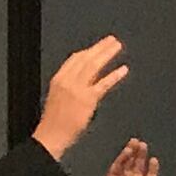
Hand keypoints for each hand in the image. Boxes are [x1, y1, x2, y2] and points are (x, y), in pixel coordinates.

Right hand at [34, 35, 129, 161]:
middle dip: (100, 48)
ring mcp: (77, 89)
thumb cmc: (55, 122)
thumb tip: (86, 80)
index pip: (75, 59)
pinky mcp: (87, 100)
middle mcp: (67, 80)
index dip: (88, 51)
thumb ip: (71, 87)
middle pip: (86, 59)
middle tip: (113, 40)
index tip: (98, 46)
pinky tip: (123, 69)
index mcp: (58, 79)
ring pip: (94, 66)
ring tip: (118, 47)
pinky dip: (114, 75)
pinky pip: (103, 84)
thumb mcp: (59, 98)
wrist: (51, 135)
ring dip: (107, 54)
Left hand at [100, 138, 158, 175]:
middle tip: (135, 142)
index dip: (120, 162)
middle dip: (130, 155)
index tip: (126, 152)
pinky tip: (154, 161)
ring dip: (140, 160)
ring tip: (143, 146)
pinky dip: (152, 172)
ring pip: (138, 173)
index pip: (115, 173)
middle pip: (126, 169)